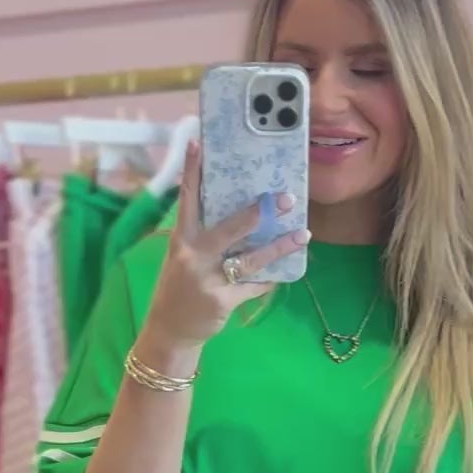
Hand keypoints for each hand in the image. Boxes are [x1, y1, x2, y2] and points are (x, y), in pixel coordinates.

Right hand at [142, 141, 308, 352]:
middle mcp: (193, 256)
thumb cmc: (180, 285)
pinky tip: (284, 272)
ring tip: (303, 235)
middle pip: (229, 228)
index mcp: (182, 239)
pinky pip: (254, 286)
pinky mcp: (222, 301)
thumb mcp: (183, 256)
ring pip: (250, 260)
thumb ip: (204, 235)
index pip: (187, 199)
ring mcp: (208, 280)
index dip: (193, 172)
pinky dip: (269, 279)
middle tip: (285, 198)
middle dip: (258, 213)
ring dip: (280, 247)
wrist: (169, 330)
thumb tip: (242, 212)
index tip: (199, 143)